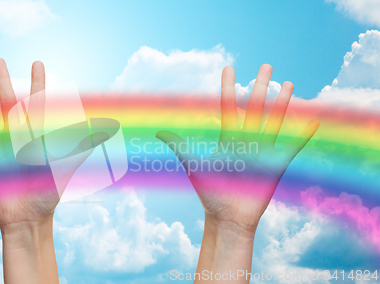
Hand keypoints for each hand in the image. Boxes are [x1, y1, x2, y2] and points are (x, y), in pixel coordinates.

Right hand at [0, 59, 105, 283]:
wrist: (30, 217)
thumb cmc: (49, 192)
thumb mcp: (66, 166)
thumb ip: (81, 145)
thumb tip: (106, 130)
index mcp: (37, 135)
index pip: (37, 103)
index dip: (38, 83)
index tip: (38, 64)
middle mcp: (17, 136)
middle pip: (8, 101)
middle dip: (3, 80)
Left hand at [157, 64, 318, 233]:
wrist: (227, 217)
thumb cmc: (210, 193)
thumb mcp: (195, 166)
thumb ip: (181, 147)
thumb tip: (159, 132)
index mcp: (227, 137)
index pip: (228, 105)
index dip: (229, 86)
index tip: (230, 68)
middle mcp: (246, 140)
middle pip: (255, 106)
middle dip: (261, 86)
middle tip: (267, 66)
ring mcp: (262, 150)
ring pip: (274, 120)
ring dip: (282, 102)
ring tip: (288, 84)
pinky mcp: (275, 165)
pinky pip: (291, 147)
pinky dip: (301, 135)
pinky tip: (312, 121)